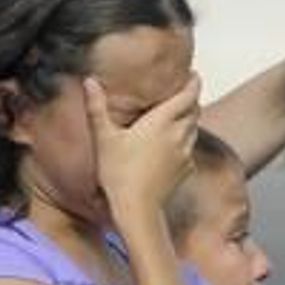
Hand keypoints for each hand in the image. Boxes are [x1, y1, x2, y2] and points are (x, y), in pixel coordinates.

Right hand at [86, 73, 200, 219]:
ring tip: (177, 117)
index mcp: (161, 121)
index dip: (193, 82)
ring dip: (189, 120)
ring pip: (194, 129)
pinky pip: (190, 150)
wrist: (137, 209)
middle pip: (194, 110)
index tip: (192, 75)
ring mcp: (185, 153)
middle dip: (191, 100)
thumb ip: (97, 107)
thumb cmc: (118, 173)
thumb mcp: (103, 138)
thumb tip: (89, 81)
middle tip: (183, 93)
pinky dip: (185, 143)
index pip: (188, 95)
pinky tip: (172, 147)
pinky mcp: (186, 170)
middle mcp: (178, 134)